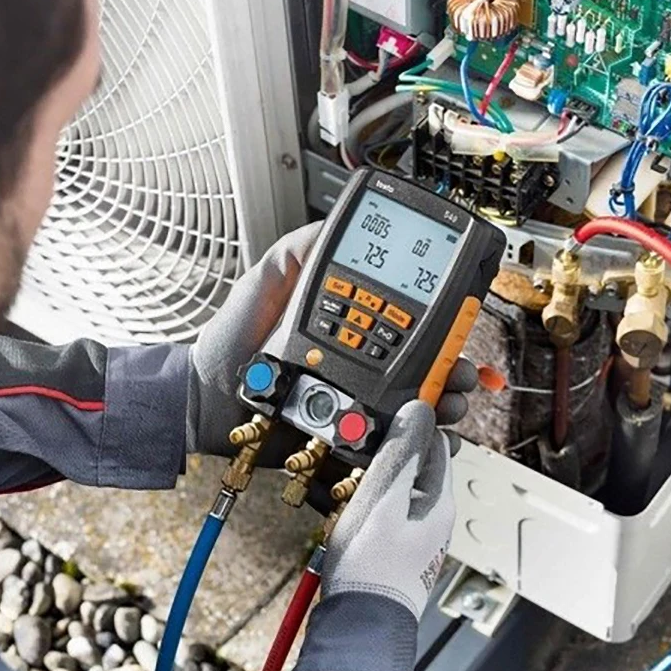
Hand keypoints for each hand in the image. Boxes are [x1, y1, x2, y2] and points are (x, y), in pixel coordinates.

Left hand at [187, 222, 476, 459]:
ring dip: (448, 404)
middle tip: (464, 371)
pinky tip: (431, 437)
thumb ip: (297, 253)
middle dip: (459, 369)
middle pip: (427, 366)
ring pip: (420, 405)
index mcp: (348, 327)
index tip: (460, 320)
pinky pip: (394, 444)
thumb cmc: (230, 343)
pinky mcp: (348, 437)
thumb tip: (332, 227)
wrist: (205, 399)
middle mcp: (359, 363)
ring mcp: (356, 401)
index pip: (409, 321)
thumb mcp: (264, 283)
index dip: (442, 321)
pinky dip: (422, 444)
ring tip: (449, 402)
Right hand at [322, 400, 453, 620]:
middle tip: (369, 431)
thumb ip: (400, 454)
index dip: (418, 420)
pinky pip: (389, 504)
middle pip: (419, 463)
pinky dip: (374, 492)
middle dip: (396, 444)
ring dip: (382, 468)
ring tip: (356, 460)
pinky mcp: (396, 543)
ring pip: (402, 484)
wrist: (359, 624)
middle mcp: (433, 516)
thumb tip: (419, 412)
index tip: (397, 404)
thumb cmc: (372, 569)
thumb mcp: (383, 500)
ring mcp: (415, 531)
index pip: (438, 444)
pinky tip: (354, 494)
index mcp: (439, 501)